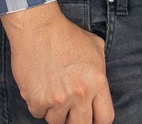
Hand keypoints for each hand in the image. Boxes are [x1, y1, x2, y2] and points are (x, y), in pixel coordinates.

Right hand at [0, 3, 111, 123]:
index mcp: (97, 82)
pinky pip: (38, 114)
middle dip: (75, 120)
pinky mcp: (37, 100)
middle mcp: (80, 94)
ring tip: (52, 91)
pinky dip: (38, 104)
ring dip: (55, 111)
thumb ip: (100, 71)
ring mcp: (58, 99)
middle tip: (70, 111)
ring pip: (57, 122)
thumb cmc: (65, 34)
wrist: (37, 26)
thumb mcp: (95, 47)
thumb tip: (100, 88)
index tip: (91, 118)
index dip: (98, 121)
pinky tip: (40, 87)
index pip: (105, 118)